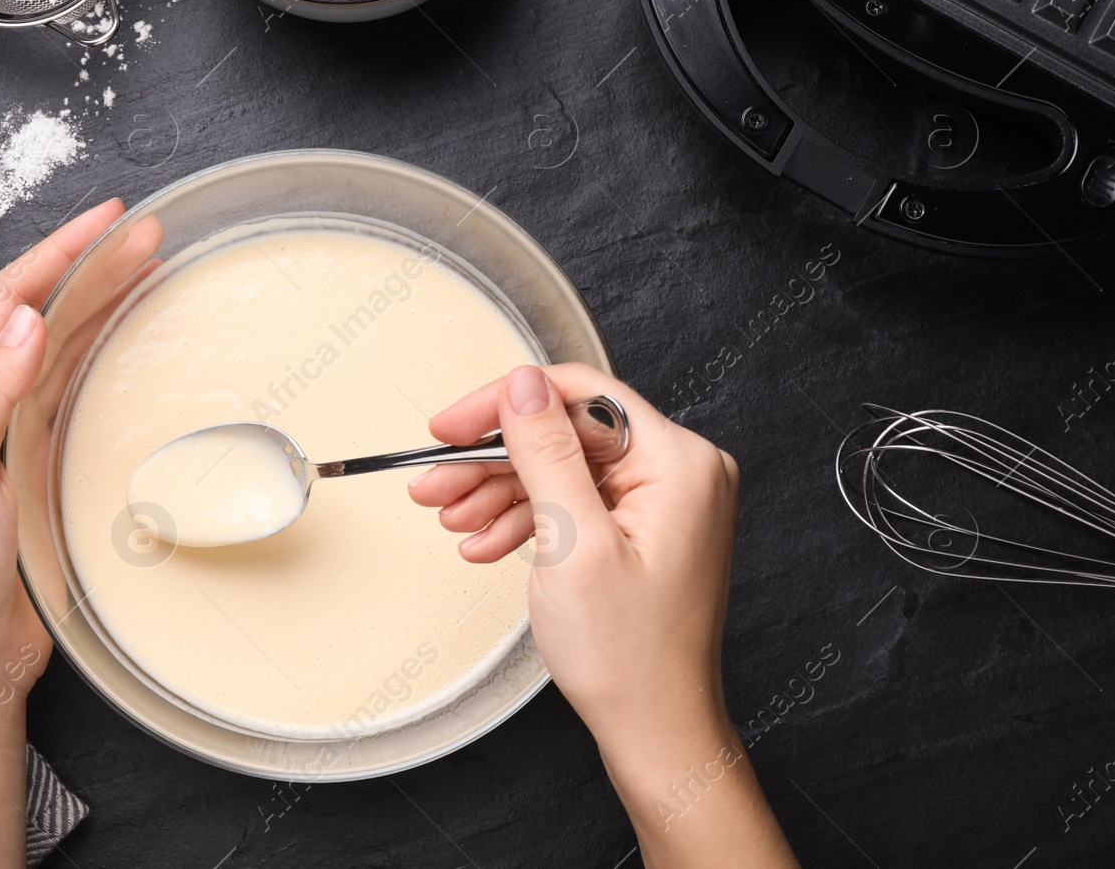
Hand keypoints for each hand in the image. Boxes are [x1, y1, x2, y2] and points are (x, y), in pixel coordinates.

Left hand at [0, 197, 140, 679]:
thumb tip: (25, 319)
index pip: (4, 302)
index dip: (54, 254)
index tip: (103, 222)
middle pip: (38, 314)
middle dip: (88, 268)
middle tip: (143, 237)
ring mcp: (10, 435)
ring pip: (59, 347)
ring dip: (99, 304)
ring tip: (145, 271)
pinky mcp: (38, 466)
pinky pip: (73, 390)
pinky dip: (102, 353)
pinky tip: (125, 341)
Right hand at [411, 366, 794, 866]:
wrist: (655, 731)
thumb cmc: (630, 657)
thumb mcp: (573, 544)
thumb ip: (545, 453)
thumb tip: (522, 383)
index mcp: (680, 463)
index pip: (580, 395)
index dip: (505, 403)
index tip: (449, 425)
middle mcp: (680, 473)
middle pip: (565, 434)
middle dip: (492, 460)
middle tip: (433, 481)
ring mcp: (663, 503)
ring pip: (562, 469)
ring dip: (498, 492)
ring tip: (450, 518)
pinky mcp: (642, 529)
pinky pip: (574, 503)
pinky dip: (526, 520)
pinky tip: (484, 542)